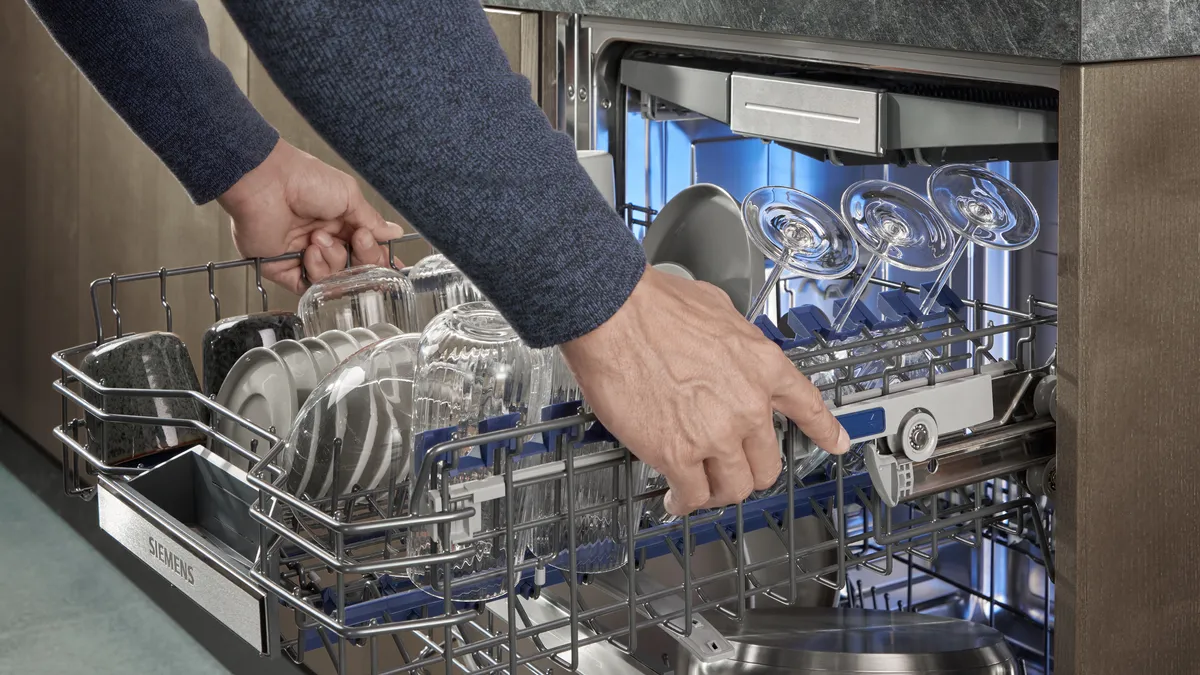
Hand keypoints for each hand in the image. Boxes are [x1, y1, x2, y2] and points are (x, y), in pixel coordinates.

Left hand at [218, 139, 405, 293]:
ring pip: (334, 278)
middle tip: (357, 240)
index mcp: (340, 222)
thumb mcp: (349, 195)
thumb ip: (371, 221)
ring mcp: (303, 255)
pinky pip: (308, 286)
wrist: (266, 181)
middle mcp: (323, 241)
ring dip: (333, 259)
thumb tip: (393, 233)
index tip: (388, 259)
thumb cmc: (304, 179)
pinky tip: (309, 252)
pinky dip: (314, 272)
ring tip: (320, 238)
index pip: (366, 250)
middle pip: (354, 268)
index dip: (377, 256)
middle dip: (361, 258)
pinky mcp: (283, 268)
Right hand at [560, 266, 849, 515]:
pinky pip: (692, 494)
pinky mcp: (677, 454)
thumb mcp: (718, 309)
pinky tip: (675, 499)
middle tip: (728, 471)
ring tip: (698, 490)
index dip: (826, 431)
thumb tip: (723, 346)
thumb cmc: (655, 304)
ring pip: (732, 488)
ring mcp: (715, 434)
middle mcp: (748, 406)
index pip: (808, 407)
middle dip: (747, 472)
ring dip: (716, 492)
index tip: (836, 443)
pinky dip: (684, 501)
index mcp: (763, 366)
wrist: (615, 314)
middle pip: (766, 465)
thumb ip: (733, 340)